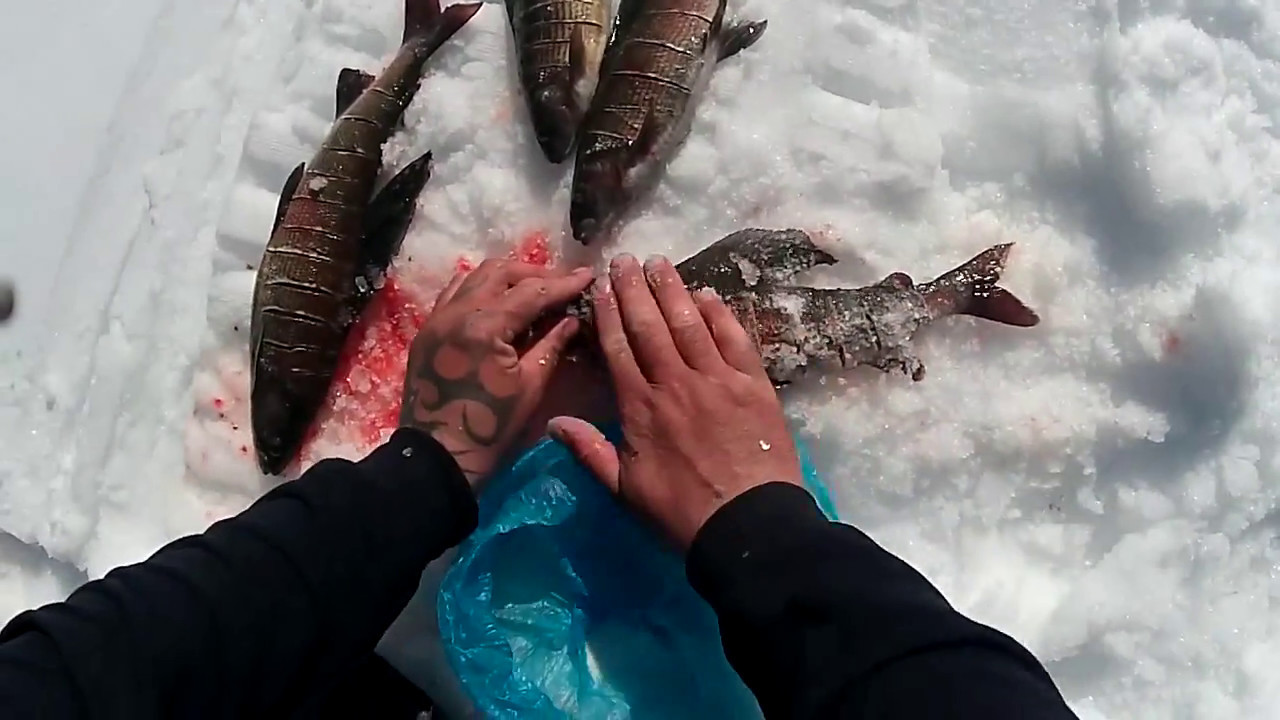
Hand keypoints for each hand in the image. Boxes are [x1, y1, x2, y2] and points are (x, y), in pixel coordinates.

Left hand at [400, 259, 592, 486]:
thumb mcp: (531, 386)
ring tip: (533, 290)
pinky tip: (499, 302)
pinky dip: (480, 289)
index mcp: (484, 325)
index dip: (563, 283)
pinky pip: (455, 293)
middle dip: (535, 274)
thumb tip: (572, 317)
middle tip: (563, 284)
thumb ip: (552, 343)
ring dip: (506, 277)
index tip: (589, 276)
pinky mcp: (428, 330)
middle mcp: (456, 311)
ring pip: (474, 277)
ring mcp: (437, 318)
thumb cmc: (492, 428)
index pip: (531, 291)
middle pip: (500, 272)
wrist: (439, 457)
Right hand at [548, 254, 803, 548]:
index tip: (600, 285)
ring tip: (659, 263)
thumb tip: (554, 421)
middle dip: (635, 289)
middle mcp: (676, 383)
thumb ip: (589, 451)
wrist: (747, 526)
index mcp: (640, 408)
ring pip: (690, 324)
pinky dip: (719, 314)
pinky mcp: (754, 386)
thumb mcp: (624, 490)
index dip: (609, 313)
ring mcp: (718, 380)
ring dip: (673, 290)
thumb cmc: (681, 513)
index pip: (619, 348)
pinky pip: (734, 339)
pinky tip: (707, 295)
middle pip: (651, 326)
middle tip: (624, 259)